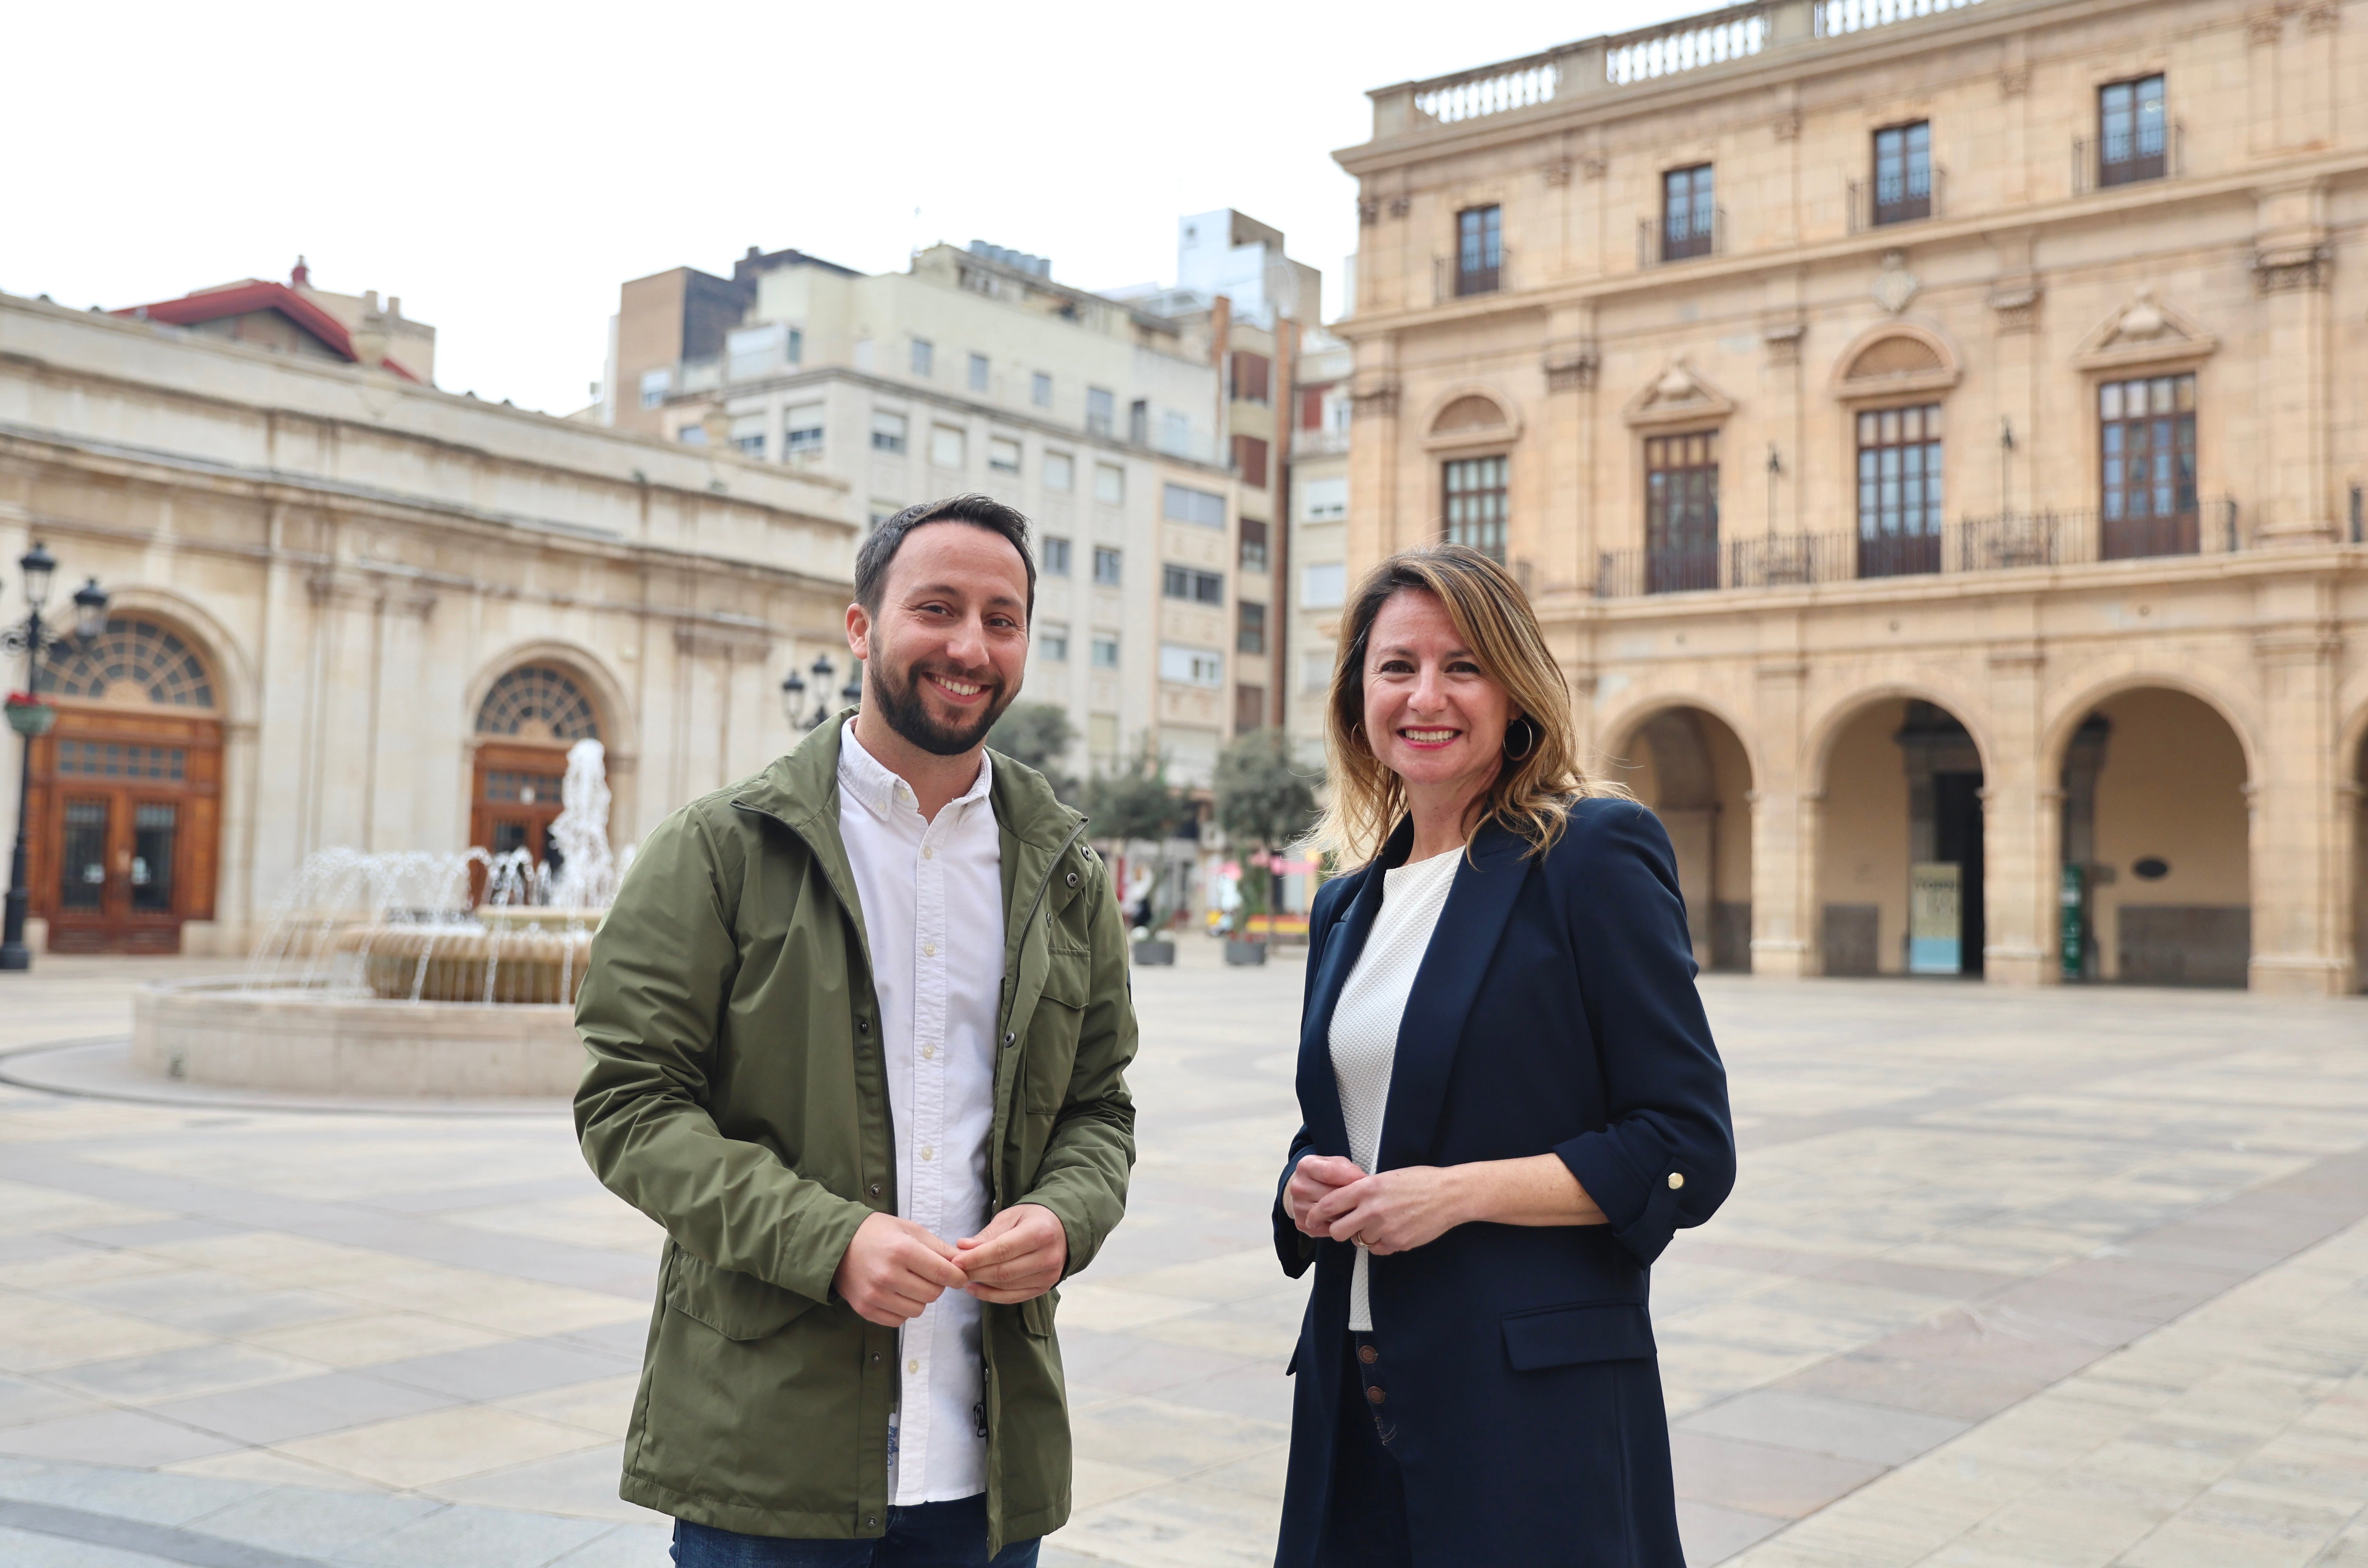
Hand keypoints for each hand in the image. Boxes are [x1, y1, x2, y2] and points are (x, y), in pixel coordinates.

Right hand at [832, 1213, 966, 1325]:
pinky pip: (899, 1320)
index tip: (959, 1276)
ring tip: (908, 1282)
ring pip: (918, 1310)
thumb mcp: (909, 1229)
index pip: (943, 1273)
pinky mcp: (865, 1309)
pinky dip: (903, 1309)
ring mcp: (875, 1295)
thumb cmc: (877, 1233)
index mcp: (902, 1251)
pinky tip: (895, 1293)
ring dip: (919, 1298)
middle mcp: (888, 1275)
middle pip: (933, 1294)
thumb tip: (963, 1263)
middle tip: (926, 1274)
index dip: (957, 1276)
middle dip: (936, 1285)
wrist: (837, 1244)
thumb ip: (938, 1247)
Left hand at [955, 1204, 1067, 1303]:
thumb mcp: (1011, 1216)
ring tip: (964, 1277)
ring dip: (981, 1284)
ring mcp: (1048, 1276)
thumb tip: (963, 1247)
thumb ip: (988, 1234)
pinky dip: (991, 1296)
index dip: (977, 1257)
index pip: (1003, 1250)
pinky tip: (975, 1289)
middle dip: (976, 1272)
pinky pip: (1013, 1297)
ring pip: (1007, 1286)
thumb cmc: (1033, 1219)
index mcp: (1040, 1232)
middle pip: (1004, 1271)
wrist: (1062, 1230)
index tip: (956, 1260)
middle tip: (956, 1270)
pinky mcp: (1044, 1288)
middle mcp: (1048, 1257)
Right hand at [1285, 1154, 1365, 1236]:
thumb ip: (1348, 1169)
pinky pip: (1327, 1227)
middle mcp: (1298, 1186)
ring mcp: (1298, 1206)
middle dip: (1350, 1198)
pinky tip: (1344, 1218)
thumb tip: (1362, 1181)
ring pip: (1331, 1214)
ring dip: (1346, 1213)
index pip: (1329, 1172)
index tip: (1365, 1181)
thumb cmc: (1326, 1176)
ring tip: (1355, 1209)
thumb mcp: (1336, 1164)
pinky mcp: (1301, 1223)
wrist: (1306, 1190)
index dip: (1350, 1177)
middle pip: (1331, 1196)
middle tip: (1363, 1199)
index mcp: (1306, 1167)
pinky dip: (1339, 1225)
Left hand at [1303, 1166, 1467, 1255]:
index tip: (1311, 1219)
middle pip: (1337, 1230)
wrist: (1448, 1195)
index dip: (1316, 1214)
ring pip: (1359, 1241)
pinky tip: (1393, 1231)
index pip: (1329, 1204)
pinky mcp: (1397, 1243)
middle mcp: (1371, 1209)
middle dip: (1338, 1230)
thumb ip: (1363, 1190)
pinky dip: (1381, 1243)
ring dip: (1364, 1235)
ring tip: (1381, 1223)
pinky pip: (1377, 1249)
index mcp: (1366, 1188)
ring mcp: (1384, 1228)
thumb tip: (1345, 1202)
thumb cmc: (1419, 1181)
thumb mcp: (1386, 1177)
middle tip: (1347, 1226)